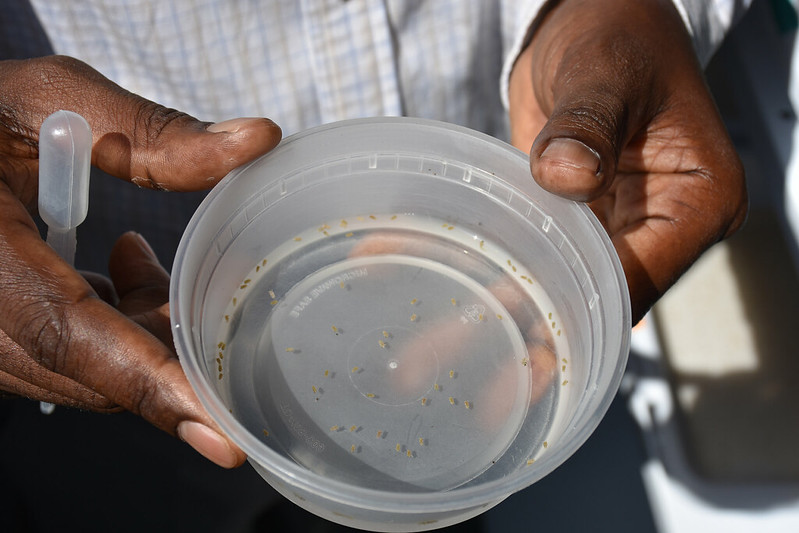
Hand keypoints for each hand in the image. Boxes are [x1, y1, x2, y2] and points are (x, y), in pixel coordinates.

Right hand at [0, 55, 281, 466]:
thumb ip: (152, 132)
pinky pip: (64, 361)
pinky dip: (111, 328)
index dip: (149, 382)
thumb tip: (259, 139)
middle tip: (207, 286)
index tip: (221, 436)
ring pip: (82, 373)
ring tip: (138, 257)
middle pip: (90, 368)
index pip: (69, 333)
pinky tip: (117, 269)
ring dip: (138, 328)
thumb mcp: (52, 101)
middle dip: (166, 342)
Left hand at [508, 0, 747, 323]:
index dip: (586, 305)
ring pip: (580, 284)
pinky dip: (521, 273)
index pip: (643, 275)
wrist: (589, 19)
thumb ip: (587, 124)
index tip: (531, 327)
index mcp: (700, 198)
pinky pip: (556, 255)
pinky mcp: (586, 217)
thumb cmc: (618, 31)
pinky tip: (479, 293)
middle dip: (554, 320)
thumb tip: (568, 174)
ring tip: (474, 335)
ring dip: (532, 306)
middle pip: (609, 294)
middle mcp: (668, 222)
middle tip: (495, 355)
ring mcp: (625, 223)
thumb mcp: (604, 70)